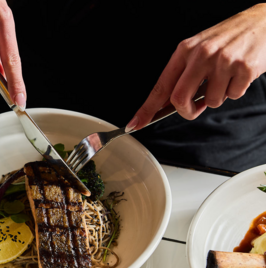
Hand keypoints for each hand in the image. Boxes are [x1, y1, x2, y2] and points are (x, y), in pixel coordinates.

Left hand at [127, 4, 265, 130]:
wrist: (263, 21)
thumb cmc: (229, 37)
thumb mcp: (200, 48)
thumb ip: (184, 72)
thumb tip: (169, 101)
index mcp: (185, 50)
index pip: (161, 86)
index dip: (147, 108)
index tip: (136, 123)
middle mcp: (201, 55)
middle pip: (180, 99)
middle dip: (186, 111)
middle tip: (194, 109)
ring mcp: (223, 62)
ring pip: (211, 101)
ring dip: (218, 97)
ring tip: (226, 78)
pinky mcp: (244, 69)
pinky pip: (233, 96)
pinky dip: (235, 91)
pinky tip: (239, 75)